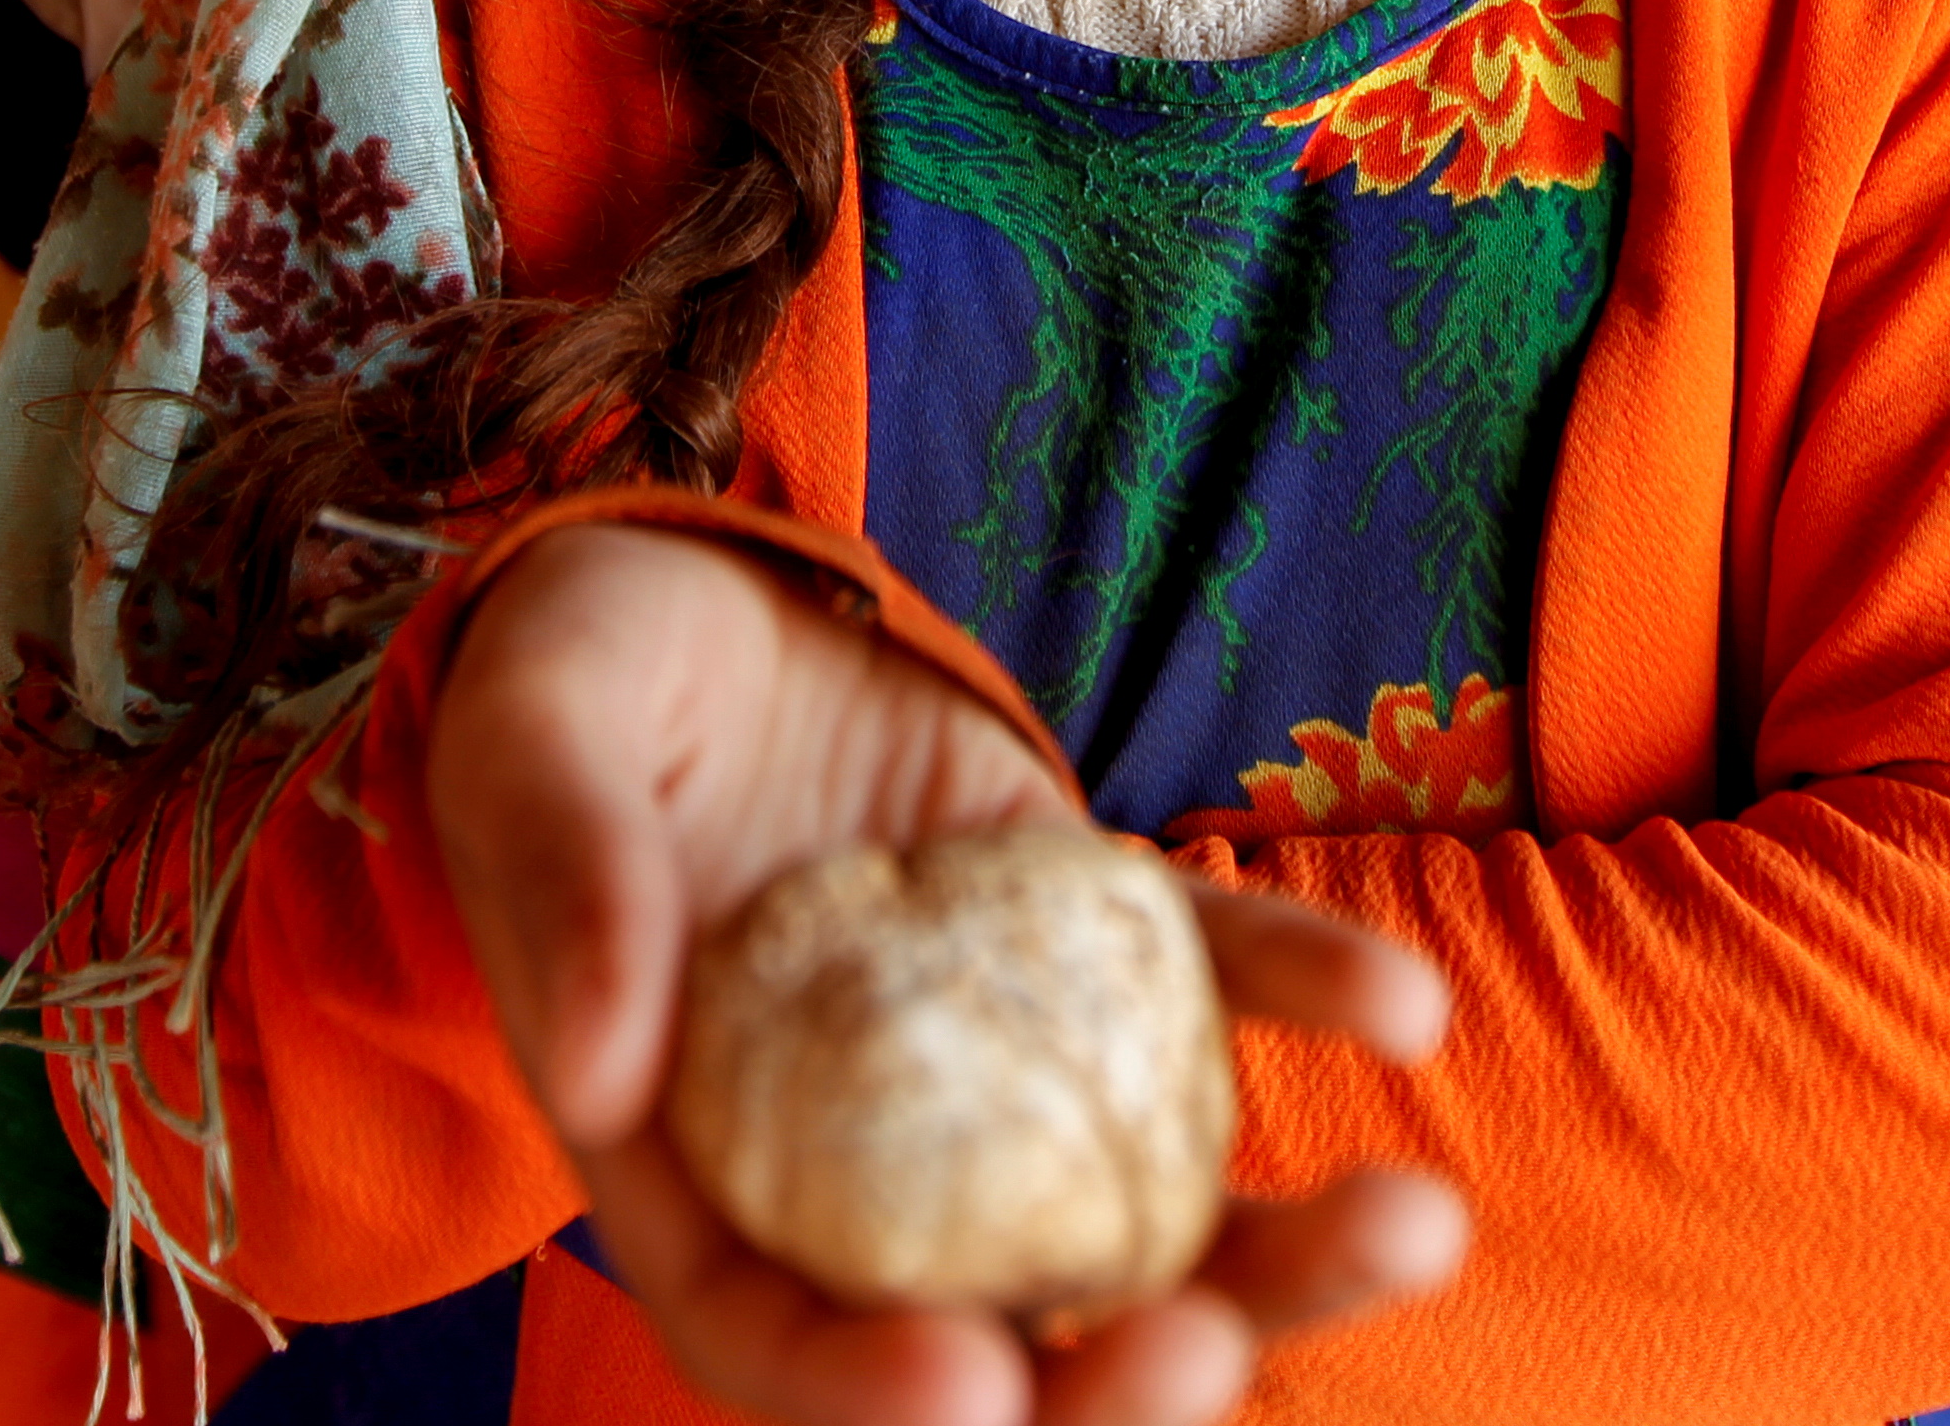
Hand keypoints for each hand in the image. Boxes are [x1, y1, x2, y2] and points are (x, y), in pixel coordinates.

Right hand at [426, 523, 1467, 1424]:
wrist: (694, 602)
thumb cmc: (575, 694)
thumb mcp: (536, 751)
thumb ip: (568, 892)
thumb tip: (601, 1068)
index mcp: (690, 1166)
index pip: (774, 1340)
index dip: (867, 1394)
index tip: (976, 1384)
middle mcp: (859, 1167)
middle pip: (999, 1336)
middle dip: (1119, 1386)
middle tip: (1210, 1354)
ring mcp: (998, 1073)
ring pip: (1146, 1218)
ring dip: (1284, 1256)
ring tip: (1413, 1227)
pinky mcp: (1091, 949)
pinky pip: (1214, 991)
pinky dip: (1312, 995)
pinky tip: (1403, 1002)